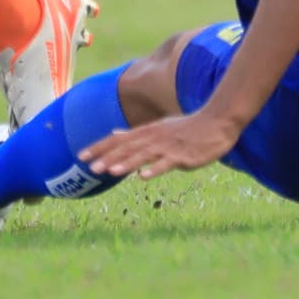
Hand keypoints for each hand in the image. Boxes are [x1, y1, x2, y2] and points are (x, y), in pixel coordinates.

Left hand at [80, 109, 242, 182]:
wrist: (217, 122)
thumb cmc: (187, 127)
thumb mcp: (159, 128)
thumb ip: (136, 133)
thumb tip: (114, 133)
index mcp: (147, 132)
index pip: (118, 139)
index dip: (99, 147)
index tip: (81, 156)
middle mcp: (154, 137)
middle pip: (127, 148)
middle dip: (108, 157)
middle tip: (90, 167)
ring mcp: (168, 147)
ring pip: (143, 156)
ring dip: (126, 163)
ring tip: (110, 171)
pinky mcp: (182, 157)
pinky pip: (166, 164)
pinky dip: (153, 170)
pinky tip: (142, 177)